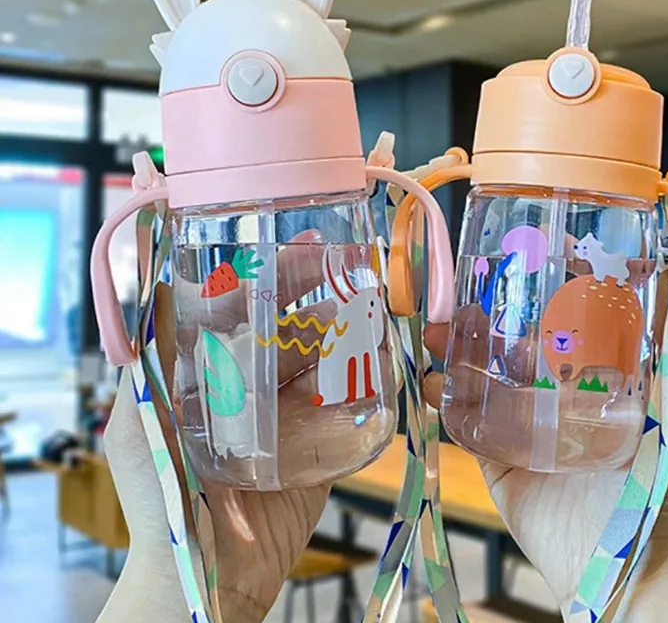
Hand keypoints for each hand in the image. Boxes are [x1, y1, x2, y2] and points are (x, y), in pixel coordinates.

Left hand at [100, 234, 349, 622]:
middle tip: (340, 256)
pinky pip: (349, 402)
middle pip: (289, 325)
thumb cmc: (161, 498)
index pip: (242, 310)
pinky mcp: (324, 443)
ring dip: (345, 322)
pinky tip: (380, 345)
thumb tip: (155, 287)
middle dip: (314, 288)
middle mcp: (254, 387)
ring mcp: (292, 414)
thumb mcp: (136, 423)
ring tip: (365, 293)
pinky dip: (366, 372)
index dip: (267, 274)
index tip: (290, 242)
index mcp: (212, 375)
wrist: (207, 575)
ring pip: (323, 356)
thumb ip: (143, 361)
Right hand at [422, 270, 667, 620]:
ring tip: (439, 332)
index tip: (525, 266)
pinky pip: (464, 420)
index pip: (566, 326)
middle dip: (488, 318)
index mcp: (595, 380)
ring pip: (483, 375)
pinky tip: (431, 379)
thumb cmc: (663, 493)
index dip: (544, 296)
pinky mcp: (496, 456)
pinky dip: (442, 396)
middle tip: (468, 300)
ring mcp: (521, 424)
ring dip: (457, 349)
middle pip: (515, 344)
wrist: (624, 569)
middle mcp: (555, 395)